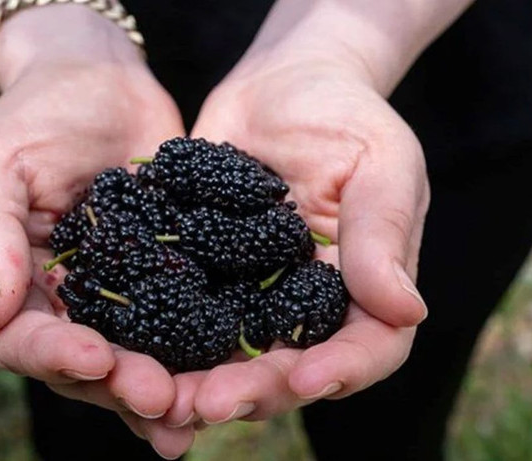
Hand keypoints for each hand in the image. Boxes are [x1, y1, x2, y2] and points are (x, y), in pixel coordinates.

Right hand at [0, 6, 192, 456]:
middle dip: (122, 386)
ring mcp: (121, 298)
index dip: (56, 355)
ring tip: (198, 412)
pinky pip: (184, 325)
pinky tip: (233, 377)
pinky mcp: (171, 281)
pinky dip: (203, 357)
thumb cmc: (37, 116)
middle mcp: (67, 304)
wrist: (101, 83)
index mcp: (15, 285)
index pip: (22, 339)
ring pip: (137, 359)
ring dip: (166, 391)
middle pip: (86, 366)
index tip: (96, 358)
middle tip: (163, 399)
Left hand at [162, 35, 429, 429]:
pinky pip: (179, 316)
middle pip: (288, 369)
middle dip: (252, 391)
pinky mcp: (202, 278)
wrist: (281, 84)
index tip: (304, 377)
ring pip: (229, 357)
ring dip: (196, 383)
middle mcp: (305, 307)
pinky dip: (156, 342)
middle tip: (207, 404)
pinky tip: (124, 353)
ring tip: (159, 398)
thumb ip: (383, 233)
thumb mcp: (379, 162)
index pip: (367, 348)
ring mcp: (250, 297)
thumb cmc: (345, 115)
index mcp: (362, 289)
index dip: (341, 370)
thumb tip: (406, 310)